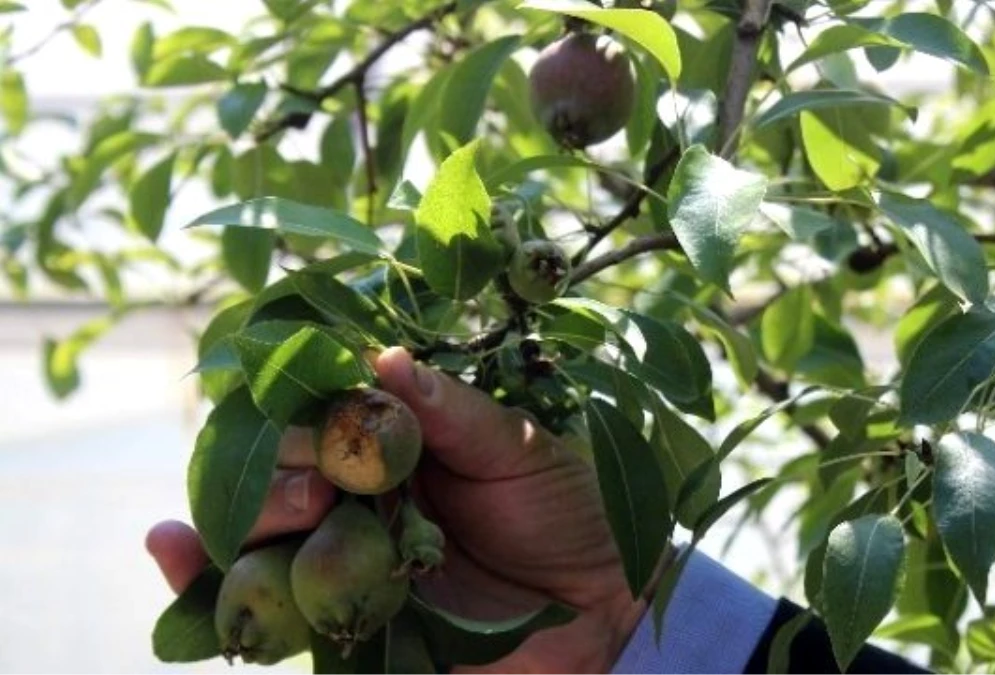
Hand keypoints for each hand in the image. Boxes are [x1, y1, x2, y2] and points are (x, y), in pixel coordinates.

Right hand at [147, 347, 646, 673]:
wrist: (599, 612)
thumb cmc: (567, 516)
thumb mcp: (520, 451)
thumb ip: (451, 412)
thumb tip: (384, 360)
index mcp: (398, 444)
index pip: (325, 410)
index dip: (305, 400)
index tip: (309, 398)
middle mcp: (359, 495)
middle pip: (278, 466)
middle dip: (282, 465)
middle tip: (323, 484)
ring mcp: (344, 555)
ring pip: (258, 526)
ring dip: (252, 512)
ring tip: (296, 512)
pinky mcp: (341, 617)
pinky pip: (262, 600)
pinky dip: (204, 578)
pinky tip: (171, 546)